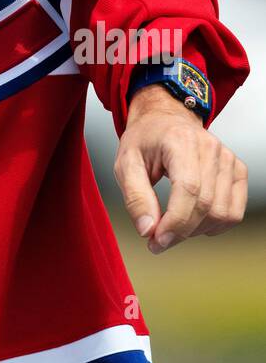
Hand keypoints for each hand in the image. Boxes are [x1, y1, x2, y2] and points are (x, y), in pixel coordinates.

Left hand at [115, 85, 247, 251]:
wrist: (165, 121)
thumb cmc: (145, 141)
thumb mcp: (125, 164)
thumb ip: (135, 197)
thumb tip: (148, 230)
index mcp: (180, 140)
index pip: (188, 189)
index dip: (175, 222)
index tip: (157, 241)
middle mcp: (209, 147)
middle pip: (206, 205)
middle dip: (181, 231)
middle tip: (158, 240)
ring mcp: (227, 158)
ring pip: (222, 213)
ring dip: (196, 230)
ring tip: (174, 225)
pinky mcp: (237, 170)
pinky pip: (234, 212)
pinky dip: (215, 225)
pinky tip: (194, 220)